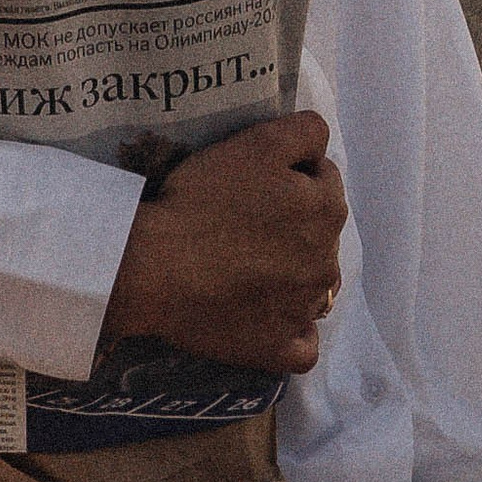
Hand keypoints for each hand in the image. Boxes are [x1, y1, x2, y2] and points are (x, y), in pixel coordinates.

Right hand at [97, 113, 348, 375]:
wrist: (154, 265)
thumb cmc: (203, 199)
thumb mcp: (257, 142)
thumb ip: (305, 132)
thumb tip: (321, 148)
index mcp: (327, 209)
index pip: (324, 179)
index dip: (291, 174)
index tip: (254, 182)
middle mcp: (326, 263)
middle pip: (321, 232)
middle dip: (296, 223)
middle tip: (245, 221)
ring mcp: (304, 311)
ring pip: (314, 286)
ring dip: (295, 273)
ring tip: (250, 266)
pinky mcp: (277, 349)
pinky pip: (302, 345)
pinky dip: (292, 331)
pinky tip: (269, 317)